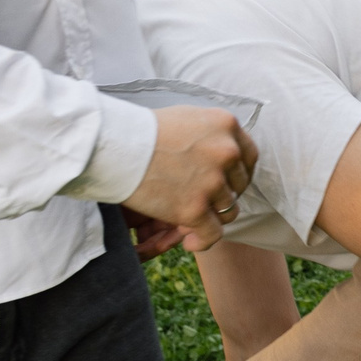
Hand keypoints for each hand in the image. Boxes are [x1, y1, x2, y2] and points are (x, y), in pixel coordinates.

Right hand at [123, 105, 258, 253]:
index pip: (248, 158)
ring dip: (211, 216)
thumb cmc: (143, 131)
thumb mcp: (188, 119)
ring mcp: (212, 181)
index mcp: (227, 126)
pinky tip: (189, 242)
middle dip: (222, 194)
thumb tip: (224, 153)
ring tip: (191, 218)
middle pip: (238, 185)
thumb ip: (211, 135)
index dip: (237, 174)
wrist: (112, 146)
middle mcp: (227, 152)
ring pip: (228, 210)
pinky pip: (212, 234)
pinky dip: (203, 241)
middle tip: (201, 201)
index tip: (225, 183)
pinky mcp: (193, 208)